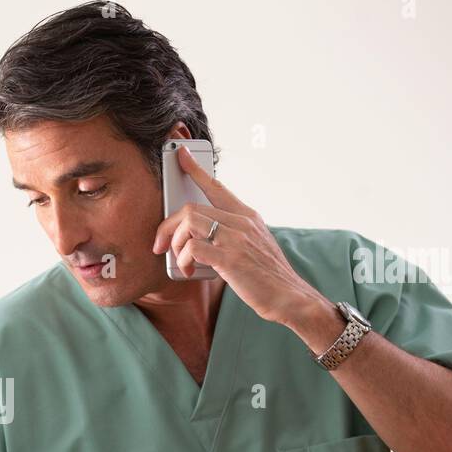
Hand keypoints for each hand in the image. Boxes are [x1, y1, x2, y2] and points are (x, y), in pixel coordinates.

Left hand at [151, 145, 326, 327]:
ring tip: (180, 260)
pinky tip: (189, 271)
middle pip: (191, 208)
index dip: (195, 169)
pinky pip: (192, 248)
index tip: (181, 155)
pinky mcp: (230, 259)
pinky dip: (183, 260)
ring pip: (188, 223)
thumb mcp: (254, 245)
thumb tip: (199, 237)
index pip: (217, 186)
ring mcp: (236, 239)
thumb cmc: (268, 276)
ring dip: (175, 244)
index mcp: (247, 216)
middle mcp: (242, 222)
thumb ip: (232, 234)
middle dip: (167, 226)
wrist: (290, 297)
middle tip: (161, 245)